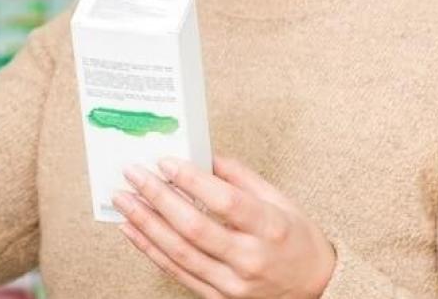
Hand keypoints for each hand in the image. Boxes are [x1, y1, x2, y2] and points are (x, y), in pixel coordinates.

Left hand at [114, 156, 336, 298]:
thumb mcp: (279, 200)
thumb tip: (203, 154)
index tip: (166, 162)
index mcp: (270, 227)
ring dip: (145, 223)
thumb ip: (240, 176)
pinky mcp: (218, 297)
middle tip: (134, 175)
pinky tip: (132, 229)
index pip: (225, 202)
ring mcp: (233, 283)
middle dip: (158, 198)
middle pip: (194, 227)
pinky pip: (177, 272)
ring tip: (124, 199)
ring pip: (179, 253)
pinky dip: (150, 249)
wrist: (314, 287)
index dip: (192, 181)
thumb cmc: (296, 240)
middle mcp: (250, 258)